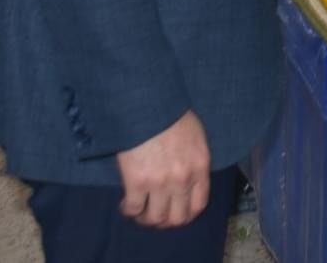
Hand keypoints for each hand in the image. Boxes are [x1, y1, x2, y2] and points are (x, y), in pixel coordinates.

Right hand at [116, 110, 210, 228]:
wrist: (148, 104)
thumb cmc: (171, 114)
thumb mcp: (196, 136)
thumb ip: (194, 159)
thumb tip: (189, 176)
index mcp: (200, 167)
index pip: (198, 204)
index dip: (186, 215)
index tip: (176, 214)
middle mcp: (183, 179)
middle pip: (177, 217)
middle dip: (165, 221)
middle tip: (155, 215)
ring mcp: (160, 183)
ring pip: (155, 218)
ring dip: (146, 219)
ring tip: (139, 211)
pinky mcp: (137, 182)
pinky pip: (133, 209)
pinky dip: (129, 211)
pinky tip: (125, 204)